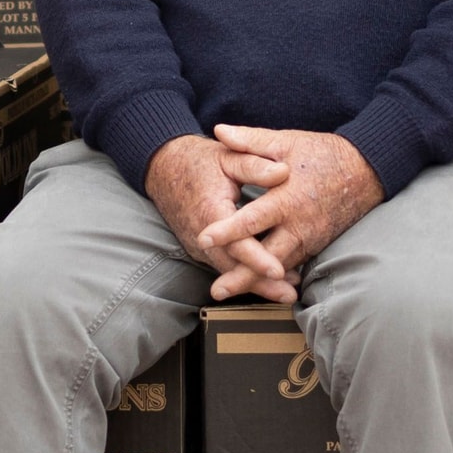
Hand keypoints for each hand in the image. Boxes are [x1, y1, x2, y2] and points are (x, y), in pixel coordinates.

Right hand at [147, 134, 295, 306]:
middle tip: (289, 295)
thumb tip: (284, 173)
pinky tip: (268, 281)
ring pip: (228, 271)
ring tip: (285, 293)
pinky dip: (244, 275)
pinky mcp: (200, 249)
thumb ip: (255, 166)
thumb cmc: (199, 162)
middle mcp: (201, 235)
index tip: (280, 270)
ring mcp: (198, 245)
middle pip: (232, 267)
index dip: (257, 259)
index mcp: (210, 211)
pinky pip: (223, 265)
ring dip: (255, 284)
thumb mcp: (229, 156)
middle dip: (261, 284)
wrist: (163, 168)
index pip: (235, 243)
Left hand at [195, 125, 380, 289]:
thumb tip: (219, 131)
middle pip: (267, 256)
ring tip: (230, 291)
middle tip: (217, 289)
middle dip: (241, 275)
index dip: (228, 230)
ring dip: (256, 281)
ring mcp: (310, 238)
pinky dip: (276, 277)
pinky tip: (259, 286)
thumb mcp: (286, 142)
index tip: (204, 238)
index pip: (253, 219)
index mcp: (287, 198)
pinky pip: (293, 265)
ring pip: (280, 266)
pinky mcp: (316, 245)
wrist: (366, 170)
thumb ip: (251, 140)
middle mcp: (299, 225)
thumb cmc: (323, 154)